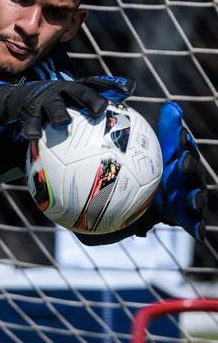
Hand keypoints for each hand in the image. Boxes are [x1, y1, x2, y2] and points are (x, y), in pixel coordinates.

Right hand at [0, 75, 134, 139]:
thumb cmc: (51, 106)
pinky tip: (32, 138)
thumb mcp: (69, 105)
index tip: (128, 90)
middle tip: (100, 109)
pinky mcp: (28, 110)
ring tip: (63, 123)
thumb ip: (89, 116)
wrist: (17, 99)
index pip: (97, 84)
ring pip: (54, 106)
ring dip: (60, 114)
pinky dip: (32, 129)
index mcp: (75, 89)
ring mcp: (45, 100)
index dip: (113, 85)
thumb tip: (119, 136)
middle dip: (90, 98)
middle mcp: (62, 90)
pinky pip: (31, 122)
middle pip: (79, 91)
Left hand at [151, 102, 207, 240]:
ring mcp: (190, 197)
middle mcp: (188, 177)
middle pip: (191, 171)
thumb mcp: (153, 151)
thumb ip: (164, 131)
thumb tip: (172, 105)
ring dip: (195, 198)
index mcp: (179, 158)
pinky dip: (197, 229)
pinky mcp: (188, 216)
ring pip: (196, 197)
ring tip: (192, 200)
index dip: (181, 141)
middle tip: (182, 162)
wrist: (144, 197)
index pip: (182, 147)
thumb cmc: (149, 169)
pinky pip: (194, 224)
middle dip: (190, 167)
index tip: (176, 135)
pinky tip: (199, 237)